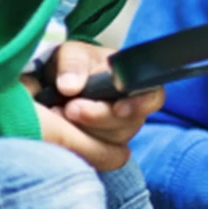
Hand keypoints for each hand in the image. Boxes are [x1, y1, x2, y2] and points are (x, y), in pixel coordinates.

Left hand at [25, 40, 164, 166]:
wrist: (54, 84)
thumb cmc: (72, 64)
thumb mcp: (71, 54)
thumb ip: (72, 65)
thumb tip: (70, 87)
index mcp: (132, 82)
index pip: (152, 96)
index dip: (139, 105)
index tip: (118, 109)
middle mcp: (131, 108)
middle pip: (130, 124)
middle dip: (99, 118)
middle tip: (70, 108)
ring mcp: (116, 130)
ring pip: (113, 143)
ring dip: (86, 132)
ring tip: (58, 114)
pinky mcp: (101, 148)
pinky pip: (97, 155)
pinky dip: (79, 145)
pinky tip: (61, 130)